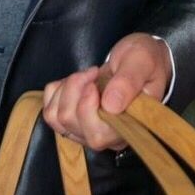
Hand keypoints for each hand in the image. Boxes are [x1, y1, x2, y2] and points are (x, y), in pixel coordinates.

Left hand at [42, 33, 171, 151]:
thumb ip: (129, 81)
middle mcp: (106, 135)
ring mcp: (86, 130)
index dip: (88, 107)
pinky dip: (56, 91)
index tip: (96, 78)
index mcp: (127, 127)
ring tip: (87, 75)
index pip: (97, 135)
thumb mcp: (143, 62)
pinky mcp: (72, 120)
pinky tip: (75, 82)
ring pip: (57, 118)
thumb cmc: (145, 60)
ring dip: (66, 89)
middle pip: (72, 125)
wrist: (138, 59)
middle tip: (93, 72)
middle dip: (74, 90)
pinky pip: (49, 111)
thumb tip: (110, 106)